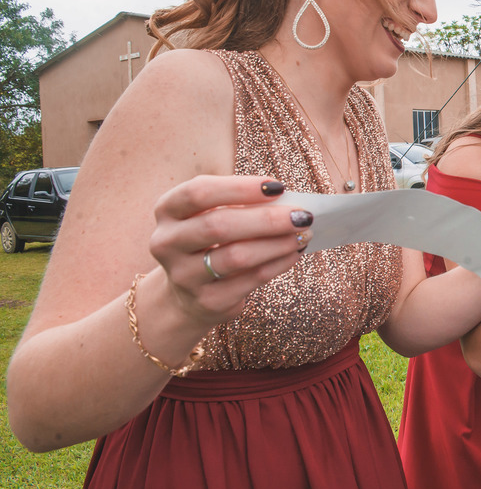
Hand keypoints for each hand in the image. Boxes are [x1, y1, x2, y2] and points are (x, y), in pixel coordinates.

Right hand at [148, 176, 311, 327]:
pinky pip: (250, 279)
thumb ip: (242, 204)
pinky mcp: (207, 301)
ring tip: (304, 233)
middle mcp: (167, 243)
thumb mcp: (214, 215)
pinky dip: (278, 263)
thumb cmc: (211, 241)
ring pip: (236, 256)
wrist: (188, 294)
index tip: (277, 187)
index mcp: (167, 211)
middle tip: (303, 214)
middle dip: (267, 219)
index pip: (198, 192)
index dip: (239, 188)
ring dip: (277, 243)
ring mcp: (183, 276)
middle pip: (218, 225)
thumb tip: (289, 202)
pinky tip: (294, 253)